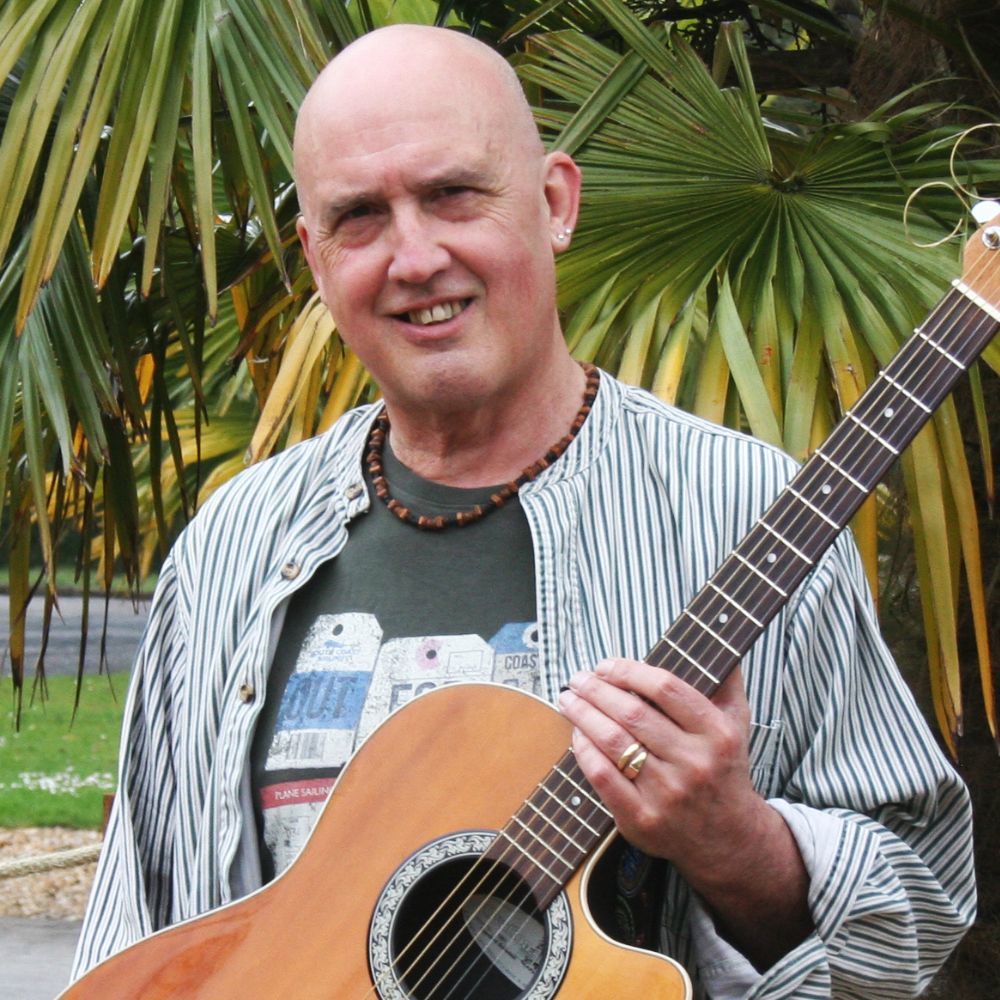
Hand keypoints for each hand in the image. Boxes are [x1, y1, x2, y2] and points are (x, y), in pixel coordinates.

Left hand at [556, 658, 758, 873]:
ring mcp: (667, 793)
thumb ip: (726, 681)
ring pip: (614, 742)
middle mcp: (694, 762)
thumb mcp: (737, 723)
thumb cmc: (724, 768)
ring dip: (583, 715)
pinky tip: (576, 734)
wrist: (728, 838)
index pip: (666, 688)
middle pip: (633, 714)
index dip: (629, 671)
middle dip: (596, 690)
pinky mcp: (643, 819)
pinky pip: (603, 777)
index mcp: (717, 732)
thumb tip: (718, 640)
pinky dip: (584, 751)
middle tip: (578, 678)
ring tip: (568, 699)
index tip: (606, 665)